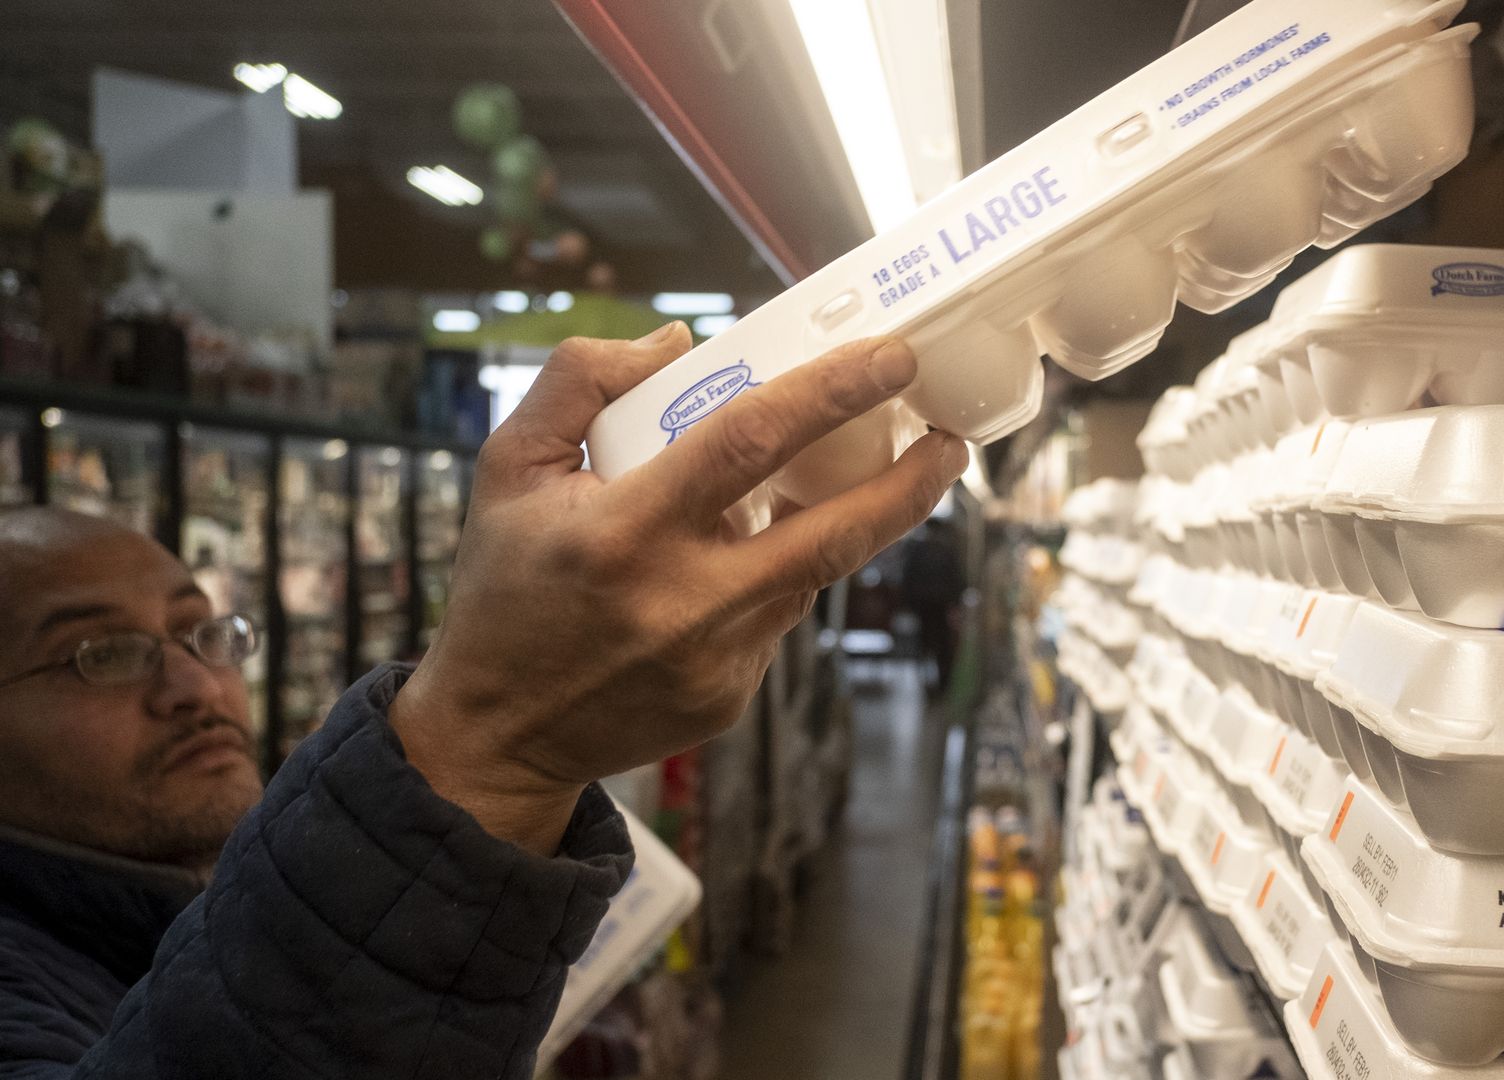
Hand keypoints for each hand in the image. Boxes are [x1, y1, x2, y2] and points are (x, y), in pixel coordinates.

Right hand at [389, 324, 966, 852]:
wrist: (498, 731)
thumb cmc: (506, 584)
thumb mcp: (507, 466)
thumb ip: (580, 381)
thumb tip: (681, 343)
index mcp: (625, 529)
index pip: (750, 441)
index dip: (832, 392)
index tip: (893, 358)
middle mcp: (683, 600)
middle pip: (830, 533)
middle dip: (908, 482)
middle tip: (951, 438)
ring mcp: (716, 659)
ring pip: (812, 572)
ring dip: (857, 520)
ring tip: (889, 472)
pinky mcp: (732, 697)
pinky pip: (778, 616)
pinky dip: (779, 574)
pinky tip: (753, 555)